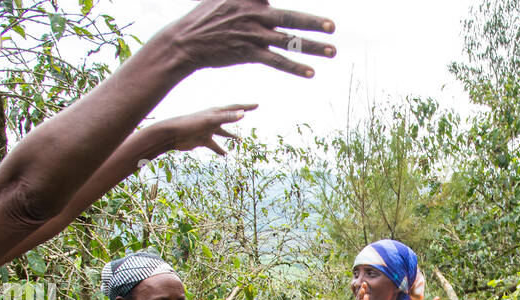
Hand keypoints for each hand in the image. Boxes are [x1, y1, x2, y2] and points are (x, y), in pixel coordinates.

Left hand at [149, 104, 256, 156]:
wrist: (172, 134)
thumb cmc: (189, 124)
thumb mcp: (210, 121)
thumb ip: (226, 117)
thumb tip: (242, 114)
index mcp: (215, 113)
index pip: (234, 108)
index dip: (246, 107)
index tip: (257, 105)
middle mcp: (213, 120)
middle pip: (230, 117)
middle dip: (240, 115)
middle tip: (250, 112)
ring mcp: (208, 130)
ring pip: (223, 133)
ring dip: (231, 136)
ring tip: (240, 140)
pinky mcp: (202, 140)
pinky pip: (214, 145)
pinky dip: (220, 150)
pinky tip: (225, 155)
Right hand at [166, 1, 336, 77]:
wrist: (186, 41)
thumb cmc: (207, 18)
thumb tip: (267, 0)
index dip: (299, 8)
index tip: (322, 18)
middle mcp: (254, 12)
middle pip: (290, 17)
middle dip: (313, 22)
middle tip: (333, 26)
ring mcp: (253, 34)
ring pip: (288, 40)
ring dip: (312, 47)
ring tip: (332, 51)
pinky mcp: (249, 52)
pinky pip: (276, 61)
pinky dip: (294, 67)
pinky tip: (310, 73)